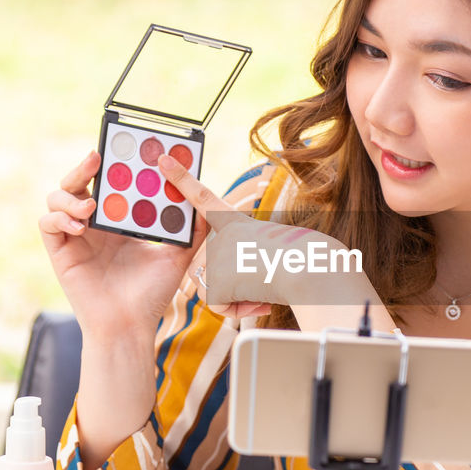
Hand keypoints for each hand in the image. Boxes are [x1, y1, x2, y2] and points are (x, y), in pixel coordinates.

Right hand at [38, 150, 206, 336]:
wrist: (130, 325)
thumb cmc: (152, 295)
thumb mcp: (178, 255)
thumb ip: (193, 228)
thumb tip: (208, 200)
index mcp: (118, 221)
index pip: (109, 182)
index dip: (111, 166)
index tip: (123, 151)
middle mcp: (94, 225)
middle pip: (78, 182)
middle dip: (84, 167)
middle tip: (96, 158)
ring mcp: (75, 237)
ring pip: (57, 198)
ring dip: (70, 194)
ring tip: (91, 207)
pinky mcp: (60, 252)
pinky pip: (47, 224)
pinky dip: (59, 218)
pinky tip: (81, 226)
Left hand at [159, 155, 361, 311]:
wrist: (307, 267)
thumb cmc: (303, 261)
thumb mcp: (272, 252)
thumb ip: (244, 264)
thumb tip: (231, 290)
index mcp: (236, 221)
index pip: (202, 197)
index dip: (182, 178)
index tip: (163, 160)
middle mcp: (221, 235)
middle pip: (215, 270)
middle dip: (235, 285)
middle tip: (262, 277)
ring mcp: (215, 256)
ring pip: (216, 290)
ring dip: (239, 298)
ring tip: (265, 287)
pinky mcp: (214, 279)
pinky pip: (220, 306)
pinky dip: (239, 309)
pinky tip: (260, 300)